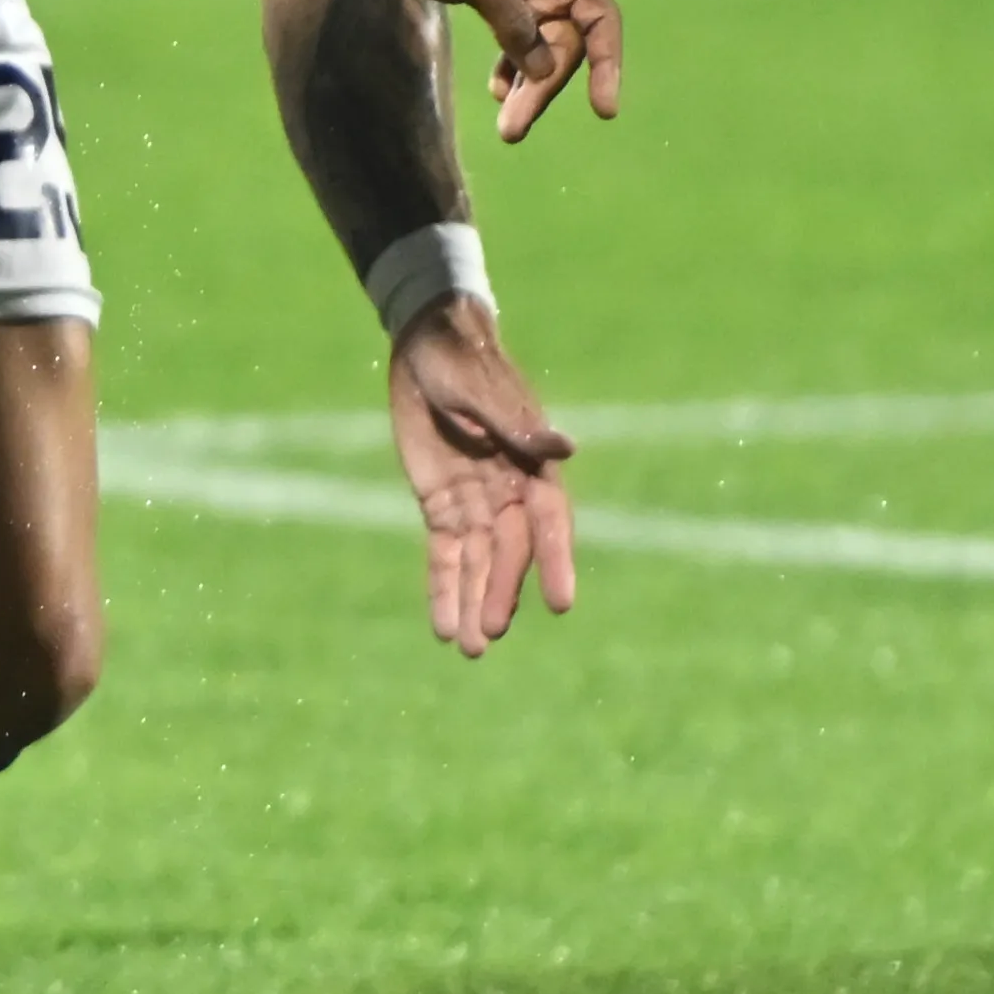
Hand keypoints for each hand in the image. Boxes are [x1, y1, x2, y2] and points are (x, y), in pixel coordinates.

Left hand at [361, 0, 622, 141]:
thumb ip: (511, 22)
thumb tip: (545, 71)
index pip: (598, 18)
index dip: (607, 63)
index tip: (602, 109)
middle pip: (565, 42)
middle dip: (544, 87)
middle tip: (513, 130)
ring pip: (539, 46)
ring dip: (527, 86)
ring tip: (509, 129)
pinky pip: (515, 39)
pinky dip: (509, 66)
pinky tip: (496, 91)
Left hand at [390, 297, 576, 656]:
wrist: (428, 344)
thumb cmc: (462, 359)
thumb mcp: (481, 388)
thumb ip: (516, 425)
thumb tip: (565, 449)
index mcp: (531, 463)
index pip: (548, 522)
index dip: (554, 562)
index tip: (560, 604)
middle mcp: (510, 490)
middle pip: (508, 551)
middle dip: (499, 591)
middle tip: (489, 634)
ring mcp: (476, 501)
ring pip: (476, 562)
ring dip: (472, 602)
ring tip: (468, 649)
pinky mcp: (441, 504)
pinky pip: (444, 553)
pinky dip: (443, 587)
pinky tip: (443, 625)